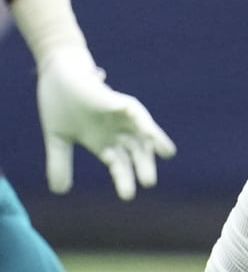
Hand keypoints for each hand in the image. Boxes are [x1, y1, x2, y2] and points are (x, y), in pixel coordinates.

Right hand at [38, 49, 175, 199]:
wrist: (56, 76)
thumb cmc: (60, 104)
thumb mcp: (58, 139)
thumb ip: (60, 164)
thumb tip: (59, 192)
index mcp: (103, 143)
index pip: (119, 166)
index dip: (124, 179)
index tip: (128, 196)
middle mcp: (116, 132)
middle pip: (136, 152)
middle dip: (143, 166)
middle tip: (148, 182)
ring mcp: (120, 117)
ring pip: (142, 133)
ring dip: (153, 143)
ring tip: (166, 154)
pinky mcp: (119, 102)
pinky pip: (136, 112)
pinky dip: (144, 121)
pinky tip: (150, 132)